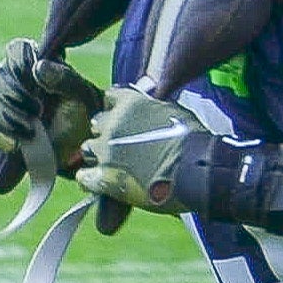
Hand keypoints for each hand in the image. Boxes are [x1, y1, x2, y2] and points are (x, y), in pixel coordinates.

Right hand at [0, 39, 104, 193]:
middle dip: (16, 97)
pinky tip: (15, 144)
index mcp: (36, 62)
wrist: (82, 149)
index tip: (37, 83)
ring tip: (31, 132)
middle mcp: (13, 77)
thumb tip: (38, 68)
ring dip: (7, 117)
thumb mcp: (85, 97)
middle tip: (38, 113)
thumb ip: (65, 80)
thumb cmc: (86, 115)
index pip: (15, 50)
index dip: (20, 64)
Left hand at [77, 82, 282, 225]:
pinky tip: (101, 185)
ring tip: (113, 167)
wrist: (198, 169)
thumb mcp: (173, 111)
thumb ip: (152, 109)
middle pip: (97, 124)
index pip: (110, 97)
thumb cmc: (193, 141)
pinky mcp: (105, 177)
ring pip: (88, 149)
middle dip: (107, 134)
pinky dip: (91, 181)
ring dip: (98, 156)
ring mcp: (107, 150)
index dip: (116, 110)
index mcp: (130, 102)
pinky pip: (84, 178)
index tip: (123, 120)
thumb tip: (149, 108)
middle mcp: (113, 122)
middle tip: (122, 148)